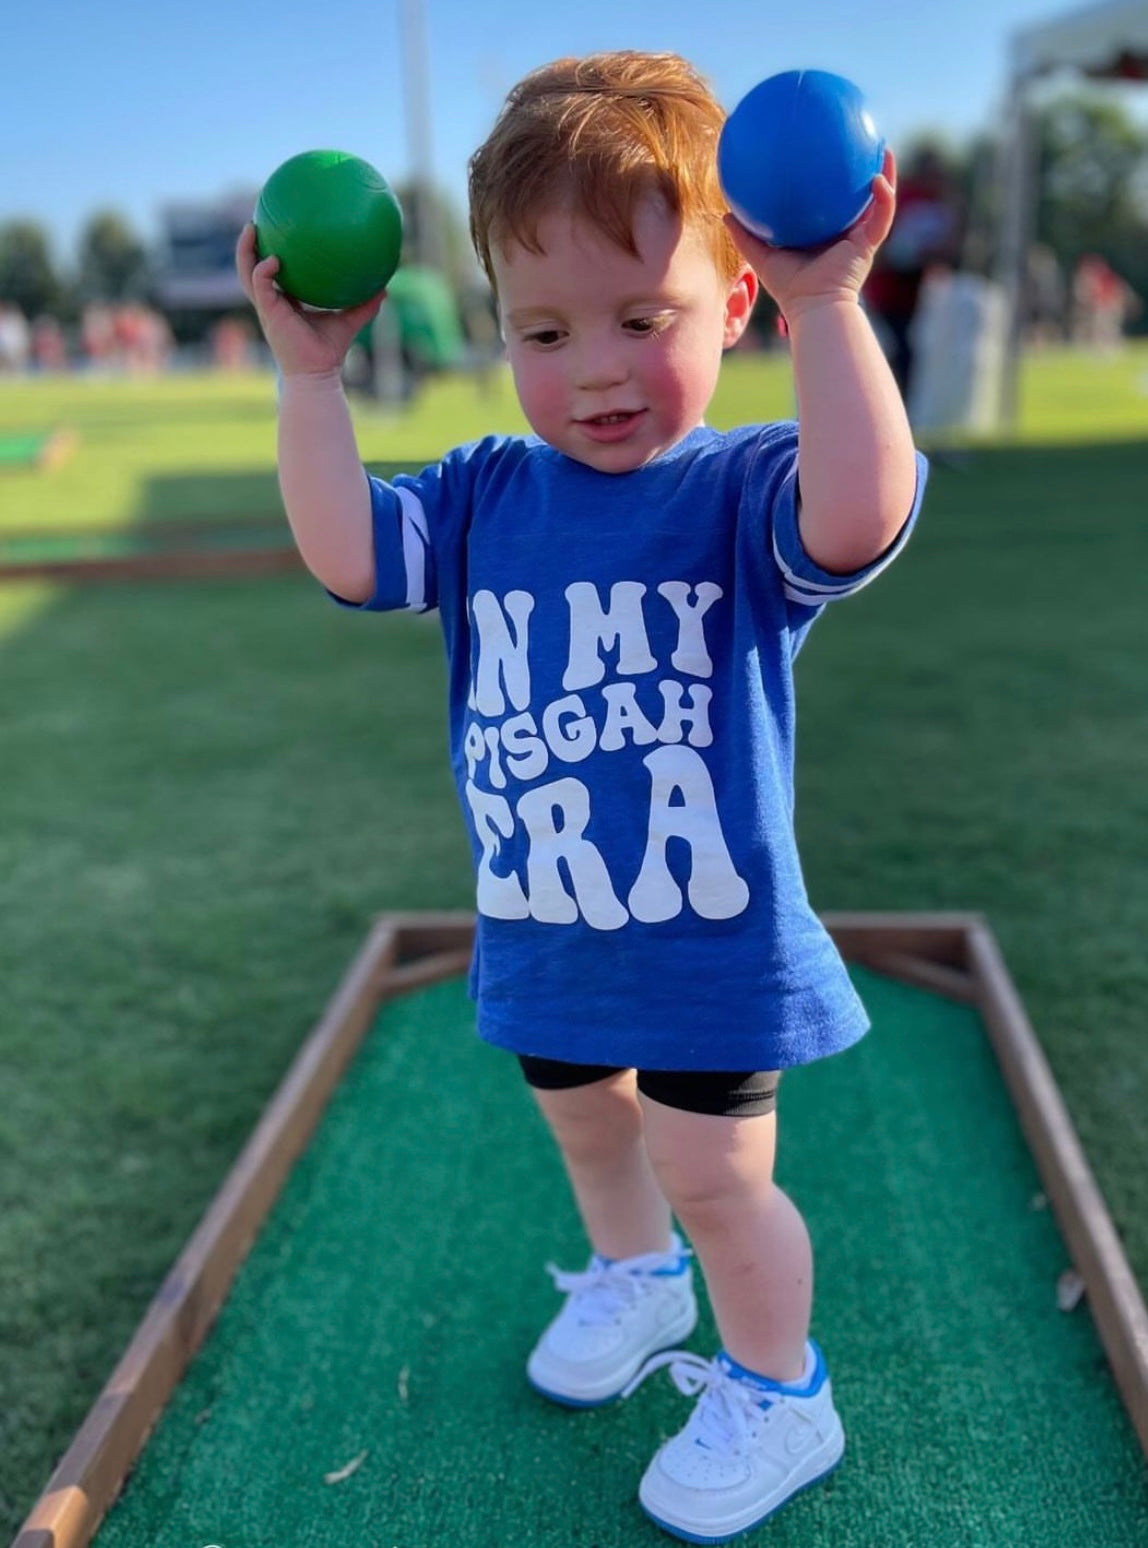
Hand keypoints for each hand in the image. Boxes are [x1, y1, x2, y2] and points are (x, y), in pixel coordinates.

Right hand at [235, 223, 385, 378]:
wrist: (317, 375)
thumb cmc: (329, 352)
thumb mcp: (349, 322)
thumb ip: (364, 305)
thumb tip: (385, 288)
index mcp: (285, 302)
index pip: (272, 273)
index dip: (269, 253)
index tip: (275, 230)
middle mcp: (272, 303)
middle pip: (251, 268)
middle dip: (248, 245)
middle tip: (255, 220)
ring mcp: (267, 308)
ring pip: (246, 273)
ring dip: (244, 251)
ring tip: (252, 227)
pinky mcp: (268, 314)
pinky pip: (260, 287)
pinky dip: (263, 271)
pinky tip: (274, 259)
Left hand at [726, 149, 896, 322]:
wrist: (813, 306)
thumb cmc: (790, 288)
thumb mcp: (762, 257)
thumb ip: (745, 236)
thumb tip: (724, 212)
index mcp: (823, 234)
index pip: (828, 203)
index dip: (828, 181)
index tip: (825, 155)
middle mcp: (844, 233)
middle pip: (856, 197)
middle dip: (862, 170)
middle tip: (861, 142)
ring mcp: (859, 237)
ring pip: (878, 201)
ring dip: (886, 174)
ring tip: (885, 148)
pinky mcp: (869, 244)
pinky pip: (882, 215)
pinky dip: (885, 197)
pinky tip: (879, 177)